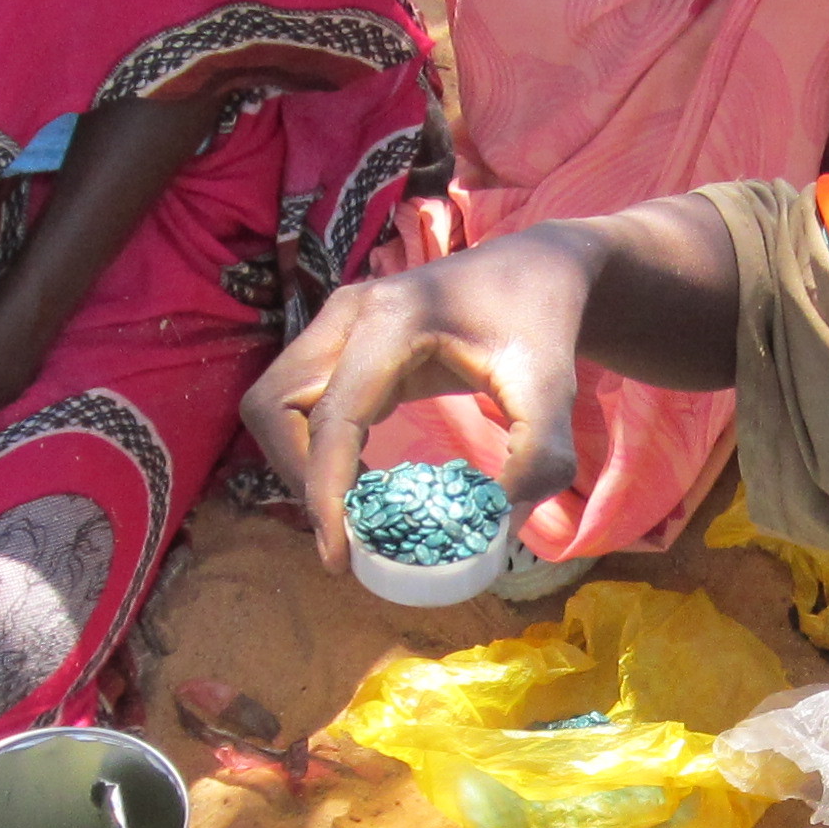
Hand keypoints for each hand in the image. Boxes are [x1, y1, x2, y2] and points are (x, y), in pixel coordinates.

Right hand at [239, 227, 596, 570]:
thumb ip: (539, 458)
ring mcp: (339, 323)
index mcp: (393, 321)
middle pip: (274, 405)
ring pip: (275, 403)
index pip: (331, 417)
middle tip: (343, 530)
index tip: (338, 556)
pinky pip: (299, 399)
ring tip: (348, 510)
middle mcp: (349, 314)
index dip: (324, 491)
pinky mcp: (343, 340)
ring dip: (298, 462)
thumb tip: (498, 528)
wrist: (538, 271)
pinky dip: (312, 447)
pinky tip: (360, 482)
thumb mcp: (554, 389)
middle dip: (298, 476)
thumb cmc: (543, 324)